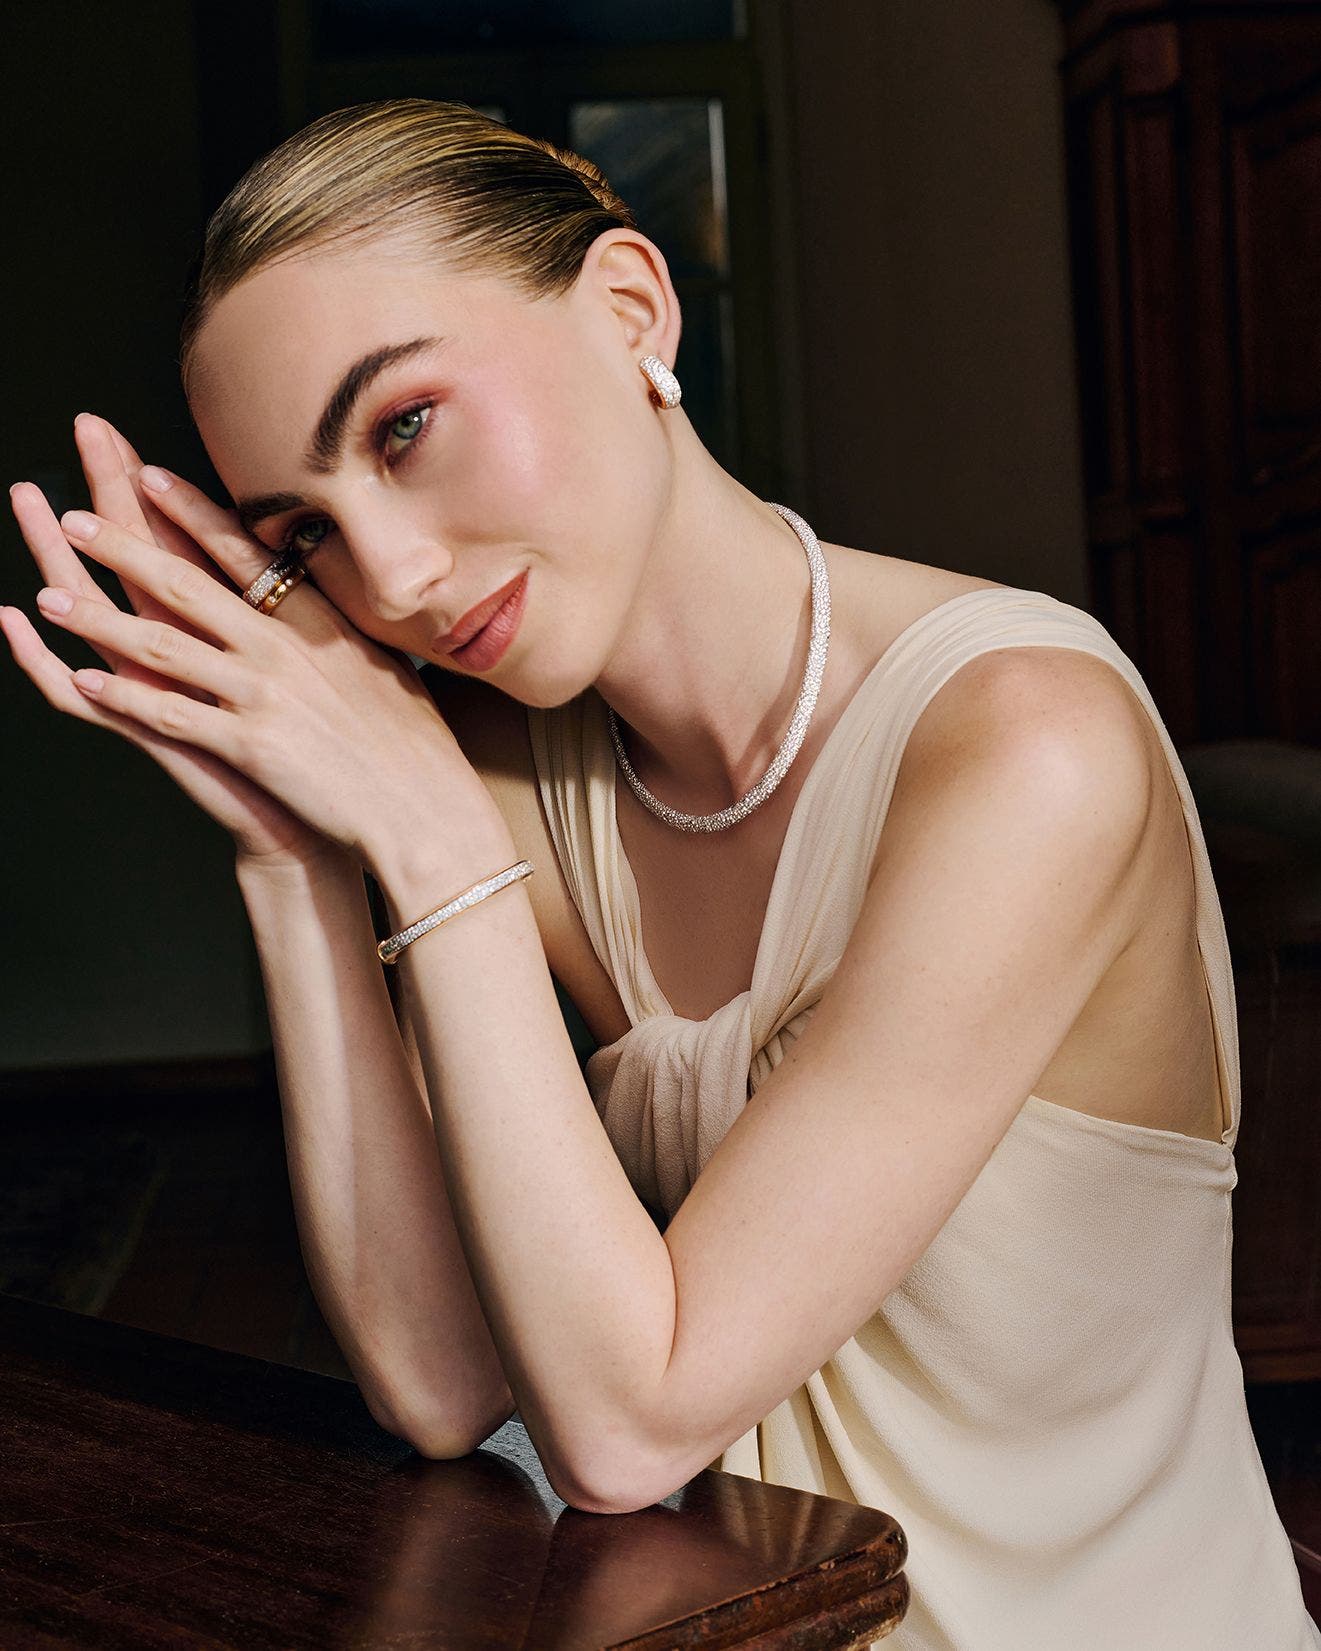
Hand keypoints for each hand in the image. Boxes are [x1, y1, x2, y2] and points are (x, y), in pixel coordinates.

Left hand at [4, 425, 487, 877]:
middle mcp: (284, 648)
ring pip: (162, 645)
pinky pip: (169, 713)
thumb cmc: (416, 746)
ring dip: (98, 619)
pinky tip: (84, 680)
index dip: (188, 511)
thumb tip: (330, 611)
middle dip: (122, 548)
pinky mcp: (249, 744)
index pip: (243, 552)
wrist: (425, 808)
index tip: (146, 474)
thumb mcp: (385, 668)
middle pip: (185, 585)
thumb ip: (343, 635)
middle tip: (74, 518)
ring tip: (50, 598)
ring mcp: (263, 694)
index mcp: (319, 623)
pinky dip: (123, 695)